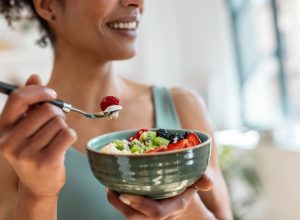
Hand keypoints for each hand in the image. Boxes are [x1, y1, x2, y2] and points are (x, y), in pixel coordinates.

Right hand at [0, 75, 76, 199]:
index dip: (39, 91)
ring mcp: (27, 154)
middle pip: (46, 110)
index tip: (52, 94)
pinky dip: (70, 136)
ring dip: (63, 127)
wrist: (38, 185)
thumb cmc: (34, 150)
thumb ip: (29, 102)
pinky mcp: (45, 162)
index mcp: (2, 129)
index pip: (18, 98)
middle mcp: (10, 141)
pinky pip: (68, 134)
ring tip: (55, 138)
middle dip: (57, 114)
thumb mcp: (26, 127)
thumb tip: (35, 76)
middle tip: (55, 124)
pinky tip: (63, 145)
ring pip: (59, 122)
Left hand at [107, 174, 215, 219]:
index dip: (140, 204)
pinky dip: (118, 200)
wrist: (183, 203)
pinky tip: (114, 185)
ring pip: (129, 215)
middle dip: (120, 205)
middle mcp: (159, 214)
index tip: (125, 193)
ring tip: (110, 185)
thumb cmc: (188, 189)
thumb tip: (208, 182)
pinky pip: (127, 210)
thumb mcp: (197, 182)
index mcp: (174, 207)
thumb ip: (203, 180)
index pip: (156, 213)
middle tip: (110, 189)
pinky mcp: (141, 212)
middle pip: (135, 217)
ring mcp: (148, 215)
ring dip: (116, 202)